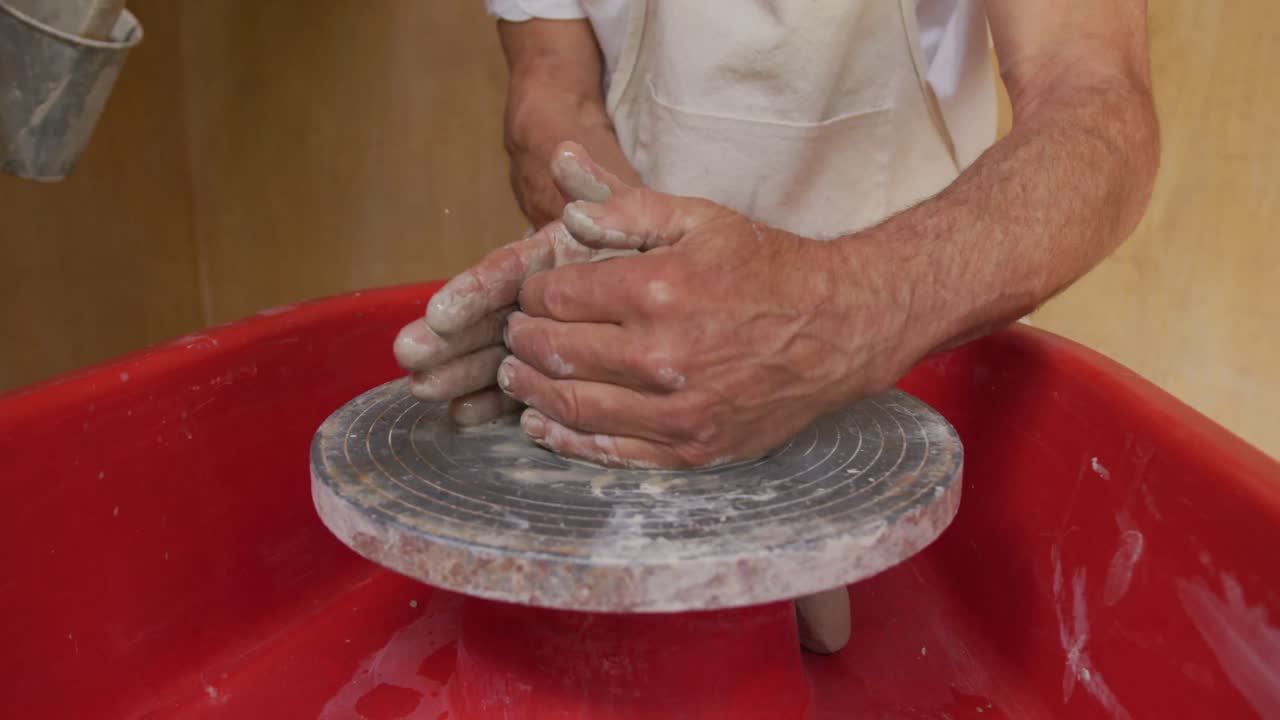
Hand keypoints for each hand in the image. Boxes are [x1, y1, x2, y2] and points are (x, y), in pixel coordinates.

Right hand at [393, 143, 634, 424]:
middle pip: (488, 318)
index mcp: (549, 259)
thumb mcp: (631, 206)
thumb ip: (598, 188)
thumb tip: (565, 156)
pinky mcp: (555, 370)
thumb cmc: (648, 235)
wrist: (674, 274)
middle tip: (410, 355)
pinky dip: (495, 402)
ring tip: (422, 389)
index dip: (474, 290)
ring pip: (497, 354)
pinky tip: (462, 416)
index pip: (506, 272)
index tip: (440, 311)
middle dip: (449, 339)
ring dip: (459, 373)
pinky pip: (524, 388)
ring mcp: (542, 335)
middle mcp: (537, 297)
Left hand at [498, 151, 915, 467]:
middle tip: (514, 336)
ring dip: (532, 392)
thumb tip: (565, 206)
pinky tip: (544, 426)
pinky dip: (567, 441)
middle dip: (522, 342)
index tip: (532, 296)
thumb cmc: (767, 269)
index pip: (558, 298)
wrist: (839, 329)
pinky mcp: (693, 448)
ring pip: (574, 407)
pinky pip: (612, 452)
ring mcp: (679, 410)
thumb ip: (628, 207)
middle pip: (556, 353)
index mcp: (660, 290)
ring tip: (517, 376)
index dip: (533, 296)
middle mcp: (663, 355)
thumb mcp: (701, 218)